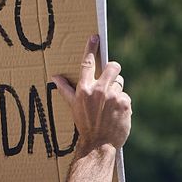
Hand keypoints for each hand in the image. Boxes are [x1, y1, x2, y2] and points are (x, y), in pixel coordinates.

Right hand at [51, 35, 130, 152]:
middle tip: (111, 81)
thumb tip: (54, 77)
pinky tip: (117, 114)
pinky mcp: (125, 103)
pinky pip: (126, 96)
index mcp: (84, 89)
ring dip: (117, 92)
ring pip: (120, 83)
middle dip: (113, 71)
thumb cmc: (84, 125)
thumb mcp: (73, 106)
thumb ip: (66, 89)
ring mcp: (113, 96)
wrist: (98, 144)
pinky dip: (123, 104)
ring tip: (110, 106)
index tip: (95, 36)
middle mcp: (99, 90)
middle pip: (112, 67)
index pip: (87, 63)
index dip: (91, 48)